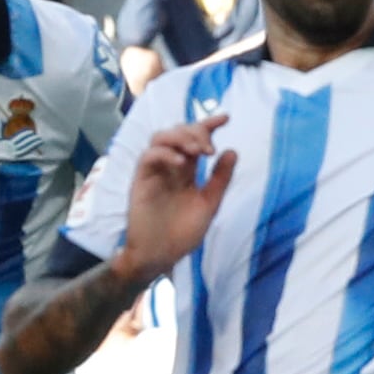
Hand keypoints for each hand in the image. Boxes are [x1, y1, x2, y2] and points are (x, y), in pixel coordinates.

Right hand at [118, 109, 235, 274]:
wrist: (161, 255)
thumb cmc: (183, 233)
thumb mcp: (209, 204)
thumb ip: (220, 179)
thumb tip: (232, 150)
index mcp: (187, 171)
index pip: (196, 139)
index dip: (208, 125)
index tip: (225, 118)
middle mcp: (170, 166)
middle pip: (178, 132)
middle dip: (196, 132)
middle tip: (209, 149)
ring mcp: (154, 171)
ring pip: (160, 137)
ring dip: (180, 137)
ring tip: (197, 151)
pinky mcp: (141, 180)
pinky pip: (149, 156)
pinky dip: (165, 154)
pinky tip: (182, 164)